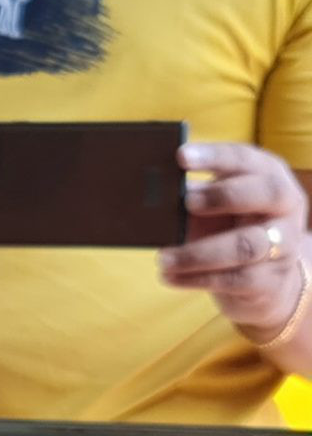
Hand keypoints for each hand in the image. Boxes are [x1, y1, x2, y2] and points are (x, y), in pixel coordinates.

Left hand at [158, 143, 309, 340]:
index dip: (214, 156)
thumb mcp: (214, 206)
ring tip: (162, 258)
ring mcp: (284, 244)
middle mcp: (284, 206)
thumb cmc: (230, 228)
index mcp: (268, 176)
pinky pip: (235, 279)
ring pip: (245, 245)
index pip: (245, 159)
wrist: (265, 279)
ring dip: (198, 252)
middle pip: (266, 193)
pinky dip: (196, 278)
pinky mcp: (271, 279)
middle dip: (224, 196)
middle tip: (186, 202)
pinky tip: (169, 276)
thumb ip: (191, 195)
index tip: (181, 156)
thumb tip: (152, 192)